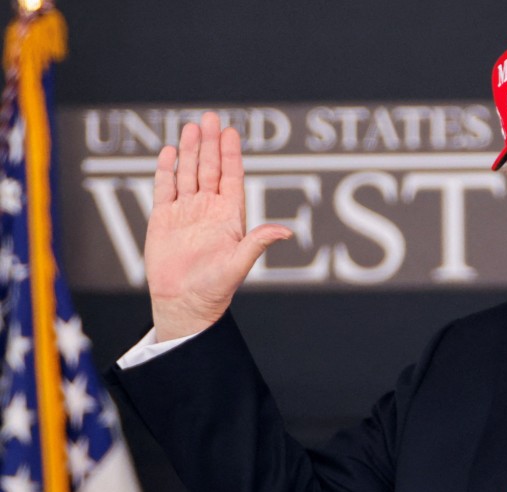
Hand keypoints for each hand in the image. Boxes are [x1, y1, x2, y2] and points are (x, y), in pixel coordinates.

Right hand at [145, 111, 291, 340]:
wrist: (185, 303)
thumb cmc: (216, 287)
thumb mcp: (239, 264)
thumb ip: (258, 243)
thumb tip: (286, 231)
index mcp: (229, 217)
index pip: (231, 178)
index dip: (231, 154)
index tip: (231, 132)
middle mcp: (208, 210)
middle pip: (210, 169)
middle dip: (210, 143)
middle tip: (210, 117)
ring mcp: (185, 212)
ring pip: (188, 174)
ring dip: (190, 151)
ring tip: (191, 127)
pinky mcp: (163, 219)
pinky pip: (165, 189)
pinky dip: (166, 170)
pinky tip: (169, 153)